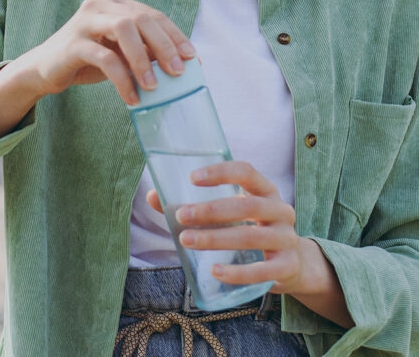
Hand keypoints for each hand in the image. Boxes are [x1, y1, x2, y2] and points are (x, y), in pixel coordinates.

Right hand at [21, 0, 195, 104]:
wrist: (45, 69)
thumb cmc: (88, 59)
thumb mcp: (121, 53)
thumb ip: (145, 52)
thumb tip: (183, 63)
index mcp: (117, 3)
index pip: (153, 15)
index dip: (175, 36)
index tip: (192, 58)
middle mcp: (101, 5)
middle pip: (141, 19)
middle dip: (164, 45)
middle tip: (178, 73)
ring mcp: (85, 21)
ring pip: (124, 30)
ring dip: (143, 59)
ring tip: (153, 86)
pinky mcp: (73, 43)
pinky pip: (104, 58)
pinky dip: (122, 78)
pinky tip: (131, 97)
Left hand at [146, 160, 352, 326]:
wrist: (292, 264)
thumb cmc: (250, 229)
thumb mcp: (231, 213)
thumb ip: (194, 204)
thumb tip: (153, 196)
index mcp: (266, 189)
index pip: (246, 171)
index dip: (220, 173)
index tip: (191, 178)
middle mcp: (280, 209)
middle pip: (247, 205)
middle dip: (211, 211)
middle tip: (181, 216)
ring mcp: (287, 238)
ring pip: (251, 237)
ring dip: (216, 239)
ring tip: (187, 241)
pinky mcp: (287, 267)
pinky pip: (263, 271)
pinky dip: (238, 273)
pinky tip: (214, 271)